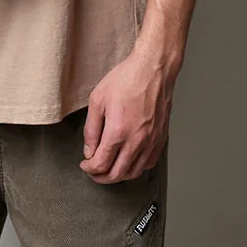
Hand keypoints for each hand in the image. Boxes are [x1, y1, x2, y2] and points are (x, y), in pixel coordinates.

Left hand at [79, 49, 178, 183]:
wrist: (153, 69)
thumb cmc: (127, 79)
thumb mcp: (98, 100)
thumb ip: (91, 129)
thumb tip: (89, 150)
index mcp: (118, 132)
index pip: (101, 164)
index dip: (89, 168)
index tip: (84, 164)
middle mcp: (137, 141)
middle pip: (117, 174)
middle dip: (101, 177)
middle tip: (93, 172)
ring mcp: (151, 141)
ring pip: (134, 173)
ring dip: (119, 176)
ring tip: (108, 170)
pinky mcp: (161, 138)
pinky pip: (149, 164)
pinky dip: (136, 169)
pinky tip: (129, 162)